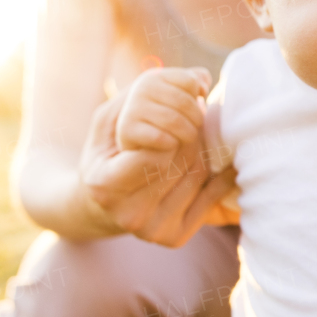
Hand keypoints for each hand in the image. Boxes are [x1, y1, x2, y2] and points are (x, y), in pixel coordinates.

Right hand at [77, 67, 235, 246]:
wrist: (96, 205)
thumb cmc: (106, 151)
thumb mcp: (110, 118)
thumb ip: (147, 92)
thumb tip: (201, 78)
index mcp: (105, 184)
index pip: (155, 146)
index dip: (165, 125)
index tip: (162, 118)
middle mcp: (128, 214)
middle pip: (179, 158)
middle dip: (187, 131)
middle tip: (186, 120)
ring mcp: (151, 230)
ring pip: (196, 173)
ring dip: (200, 148)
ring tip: (187, 140)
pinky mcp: (173, 238)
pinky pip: (211, 196)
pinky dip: (220, 174)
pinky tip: (219, 162)